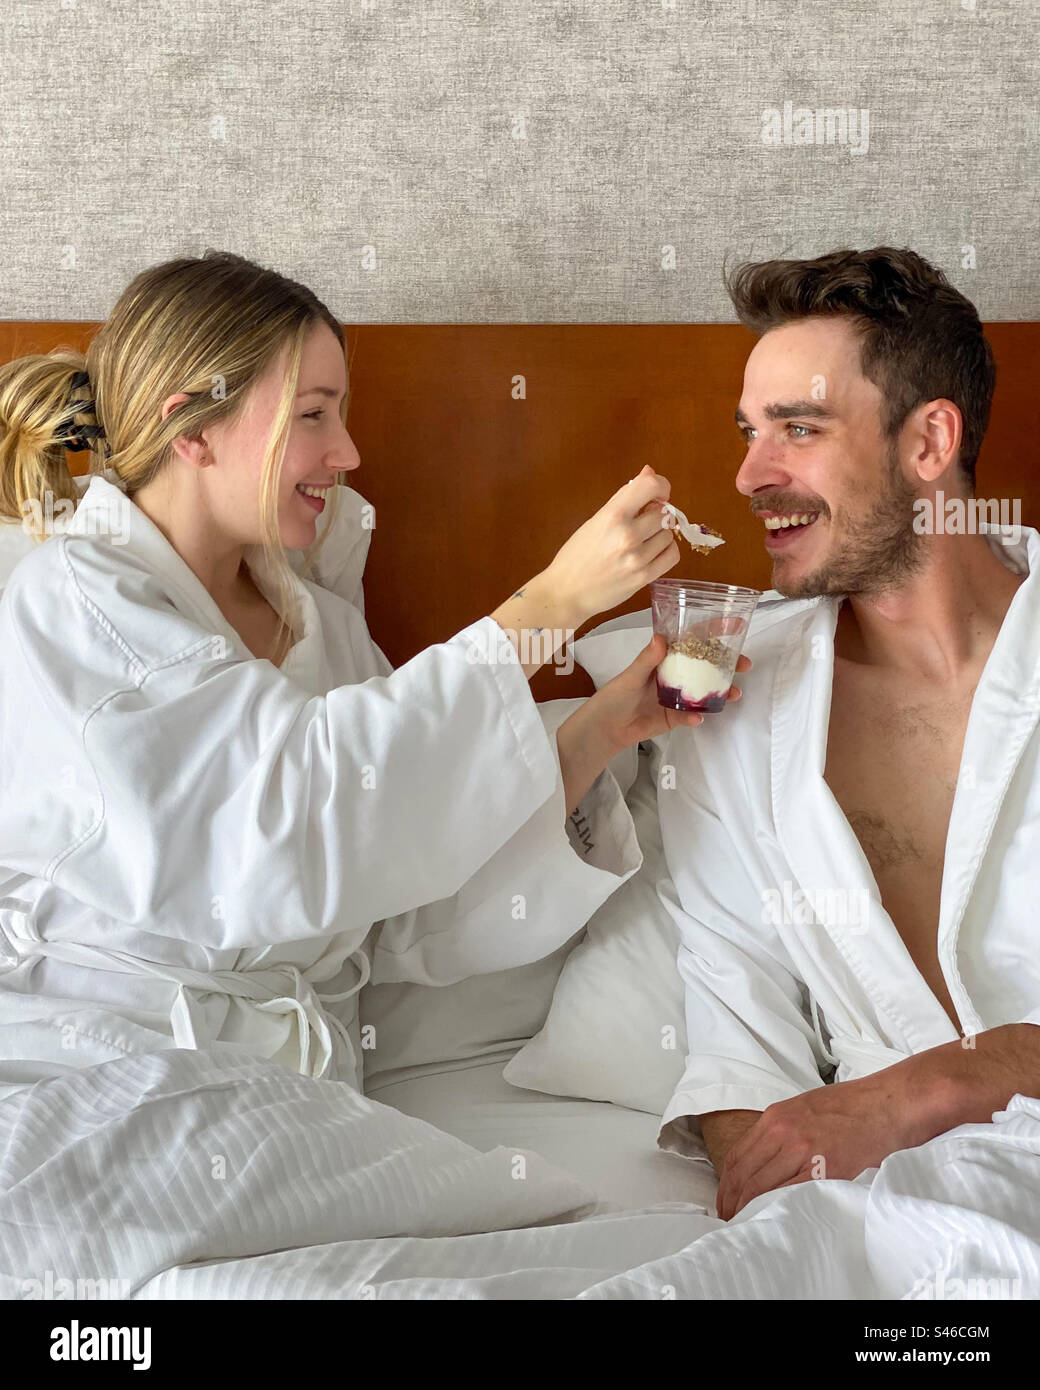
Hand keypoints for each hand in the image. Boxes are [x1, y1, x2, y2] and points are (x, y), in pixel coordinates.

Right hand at [541, 465, 679, 625]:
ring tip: (642, 541)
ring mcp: (638, 558)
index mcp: (612, 515)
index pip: (651, 486)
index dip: (660, 485)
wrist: (567, 592)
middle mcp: (627, 535)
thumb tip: (650, 473)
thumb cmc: (576, 555)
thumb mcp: (596, 520)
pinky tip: (652, 552)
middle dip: (656, 513)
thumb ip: (624, 498)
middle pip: (663, 512)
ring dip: (659, 534)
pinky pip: (672, 555)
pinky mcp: (644, 577)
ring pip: (669, 534)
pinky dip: (666, 551)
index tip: (656, 494)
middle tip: (643, 522)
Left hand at [592, 632, 750, 754]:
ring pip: (705, 690)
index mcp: (665, 658)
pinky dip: (696, 716)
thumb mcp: (631, 675)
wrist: (606, 727)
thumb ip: (647, 660)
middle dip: (728, 664)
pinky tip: (698, 717)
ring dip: (721, 691)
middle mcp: (675, 674)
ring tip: (734, 694)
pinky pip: (690, 715)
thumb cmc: (615, 695)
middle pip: (706, 665)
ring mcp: (677, 696)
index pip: (693, 640)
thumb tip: (661, 639)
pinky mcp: (674, 717)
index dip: (714, 631)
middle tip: (745, 664)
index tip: (735, 626)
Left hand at [715, 1070, 921, 1219]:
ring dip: (749, 1208)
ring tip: (745, 1224)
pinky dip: (777, 1208)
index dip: (726, 1183)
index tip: (724, 1199)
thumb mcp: (802, 1108)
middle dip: (732, 1200)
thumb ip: (779, 1131)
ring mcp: (803, 1152)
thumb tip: (760, 1160)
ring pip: (762, 1187)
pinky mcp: (825, 1170)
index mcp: (775, 1117)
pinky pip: (791, 1195)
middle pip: (744, 1174)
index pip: (738, 1155)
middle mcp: (783, 1132)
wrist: (886, 1106)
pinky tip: (773, 1219)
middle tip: (728, 1218)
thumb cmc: (848, 1106)